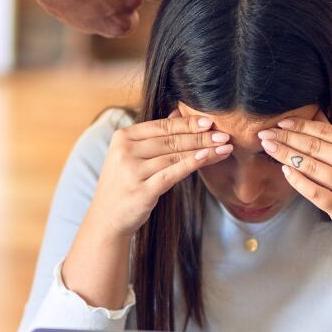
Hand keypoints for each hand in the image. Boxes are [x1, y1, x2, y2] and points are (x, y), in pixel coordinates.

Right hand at [81, 113, 233, 238]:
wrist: (107, 218)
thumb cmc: (124, 184)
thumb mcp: (132, 155)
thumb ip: (153, 135)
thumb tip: (177, 113)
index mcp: (122, 137)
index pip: (162, 126)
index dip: (187, 123)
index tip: (209, 121)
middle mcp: (125, 152)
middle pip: (171, 140)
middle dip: (201, 137)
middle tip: (224, 134)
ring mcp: (132, 171)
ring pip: (175, 156)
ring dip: (203, 151)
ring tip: (224, 148)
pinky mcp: (142, 191)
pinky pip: (172, 174)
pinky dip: (191, 164)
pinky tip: (208, 158)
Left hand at [256, 117, 331, 245]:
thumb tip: (315, 113)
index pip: (327, 131)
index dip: (301, 125)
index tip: (280, 122)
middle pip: (316, 147)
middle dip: (286, 138)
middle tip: (265, 133)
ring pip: (311, 167)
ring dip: (286, 155)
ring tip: (268, 147)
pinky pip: (313, 191)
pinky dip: (297, 180)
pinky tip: (284, 170)